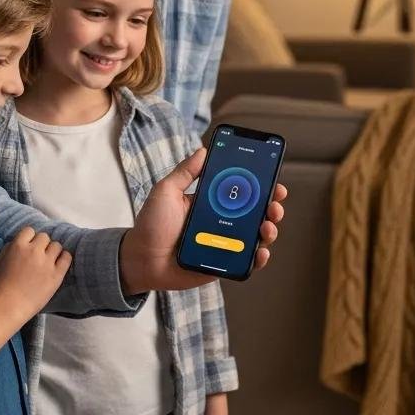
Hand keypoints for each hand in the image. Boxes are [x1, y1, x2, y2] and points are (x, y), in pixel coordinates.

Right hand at [0, 226, 71, 322]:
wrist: (9, 306)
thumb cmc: (0, 285)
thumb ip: (10, 248)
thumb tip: (19, 242)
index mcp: (18, 246)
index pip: (29, 230)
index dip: (29, 238)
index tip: (28, 247)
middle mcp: (34, 251)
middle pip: (44, 237)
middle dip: (41, 245)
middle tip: (38, 256)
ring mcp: (47, 262)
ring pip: (56, 245)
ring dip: (52, 251)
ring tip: (48, 261)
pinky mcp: (57, 274)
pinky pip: (67, 257)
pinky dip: (64, 258)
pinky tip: (59, 264)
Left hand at [118, 148, 288, 294]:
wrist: (140, 260)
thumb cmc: (150, 225)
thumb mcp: (165, 191)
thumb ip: (184, 172)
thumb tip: (204, 150)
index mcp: (211, 202)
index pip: (241, 190)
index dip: (260, 184)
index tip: (272, 177)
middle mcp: (222, 222)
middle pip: (256, 212)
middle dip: (272, 206)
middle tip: (275, 203)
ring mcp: (224, 243)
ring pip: (256, 236)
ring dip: (269, 230)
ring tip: (267, 227)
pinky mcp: (223, 264)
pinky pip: (246, 261)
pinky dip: (259, 258)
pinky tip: (261, 252)